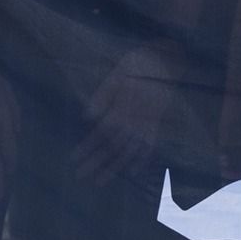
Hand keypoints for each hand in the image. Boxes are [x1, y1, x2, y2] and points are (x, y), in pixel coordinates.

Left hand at [75, 48, 174, 185]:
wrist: (166, 59)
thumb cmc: (138, 63)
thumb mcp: (117, 73)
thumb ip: (103, 95)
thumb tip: (88, 116)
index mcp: (123, 105)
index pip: (101, 133)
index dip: (88, 147)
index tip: (74, 160)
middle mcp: (136, 117)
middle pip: (114, 145)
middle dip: (97, 162)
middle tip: (81, 176)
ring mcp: (148, 121)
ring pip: (130, 149)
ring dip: (114, 166)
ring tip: (100, 180)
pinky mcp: (158, 121)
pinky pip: (150, 144)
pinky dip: (142, 159)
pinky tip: (133, 171)